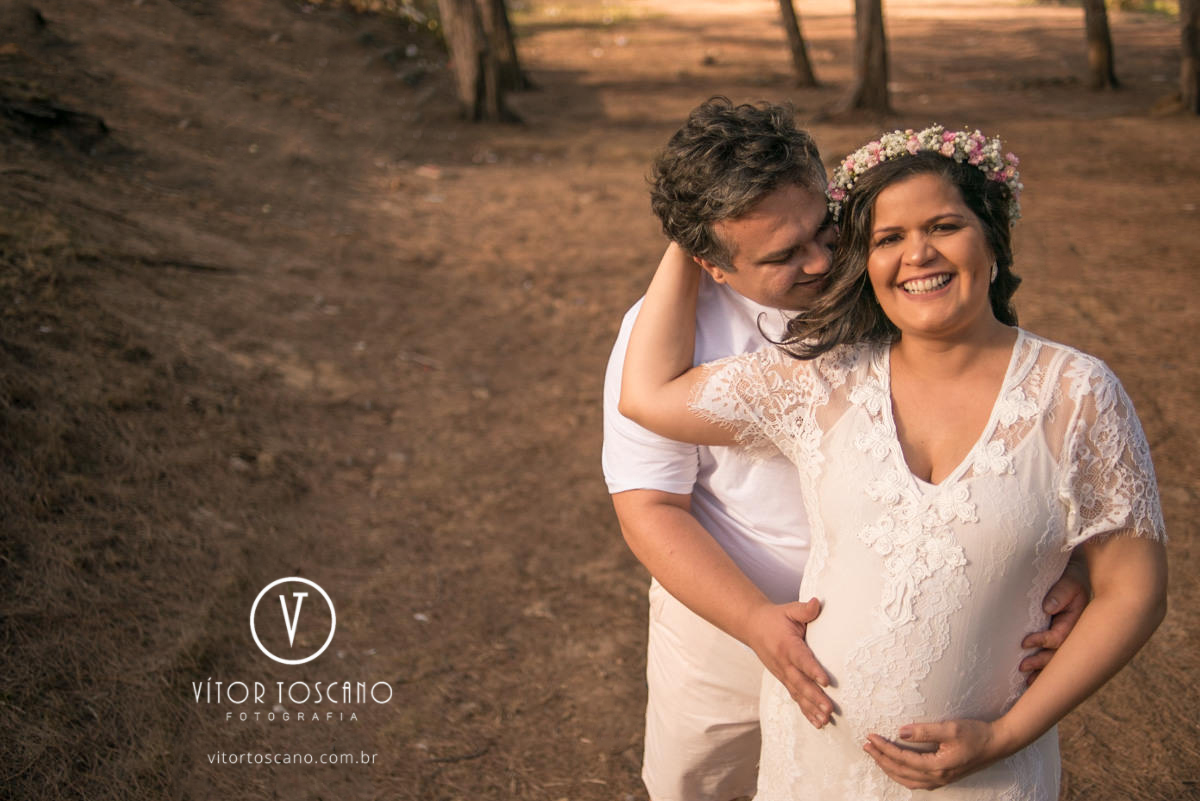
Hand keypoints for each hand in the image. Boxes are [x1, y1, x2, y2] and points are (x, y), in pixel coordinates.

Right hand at [744, 598, 832, 728]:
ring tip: (825, 721)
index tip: (826, 681)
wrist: (753, 627)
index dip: (813, 670)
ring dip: (811, 708)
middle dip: (815, 697)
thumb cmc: (776, 618)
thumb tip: (816, 604)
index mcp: (787, 645)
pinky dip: (806, 711)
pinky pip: (795, 697)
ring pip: (797, 694)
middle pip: (800, 683)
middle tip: (829, 709)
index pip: (802, 659)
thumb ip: (804, 610)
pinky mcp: (784, 680)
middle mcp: (783, 663)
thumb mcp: (789, 610)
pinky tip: (818, 722)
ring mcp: (782, 674)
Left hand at [863, 718, 1007, 789]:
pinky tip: (895, 767)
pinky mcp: (943, 777)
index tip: (870, 737)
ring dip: (889, 768)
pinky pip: (916, 782)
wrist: (997, 744)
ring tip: (875, 755)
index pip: (902, 759)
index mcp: (938, 766)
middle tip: (866, 746)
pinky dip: (901, 775)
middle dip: (881, 759)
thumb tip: (900, 732)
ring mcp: (940, 780)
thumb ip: (924, 731)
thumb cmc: (975, 734)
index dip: (884, 748)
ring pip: (907, 780)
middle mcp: (937, 777)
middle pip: (901, 771)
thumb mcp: (950, 728)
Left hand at [1019, 559, 1089, 682]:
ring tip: (1026, 682)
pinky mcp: (1058, 637)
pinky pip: (1051, 656)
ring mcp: (1066, 637)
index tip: (1025, 643)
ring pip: (1056, 660)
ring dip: (1042, 672)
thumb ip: (1060, 593)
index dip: (1043, 641)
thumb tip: (1048, 608)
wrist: (1074, 576)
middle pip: (1059, 655)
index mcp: (1077, 622)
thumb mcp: (1068, 582)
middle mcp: (1073, 634)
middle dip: (1041, 664)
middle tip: (1022, 667)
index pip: (1060, 637)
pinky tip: (1031, 680)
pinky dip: (1043, 669)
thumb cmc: (1069, 578)